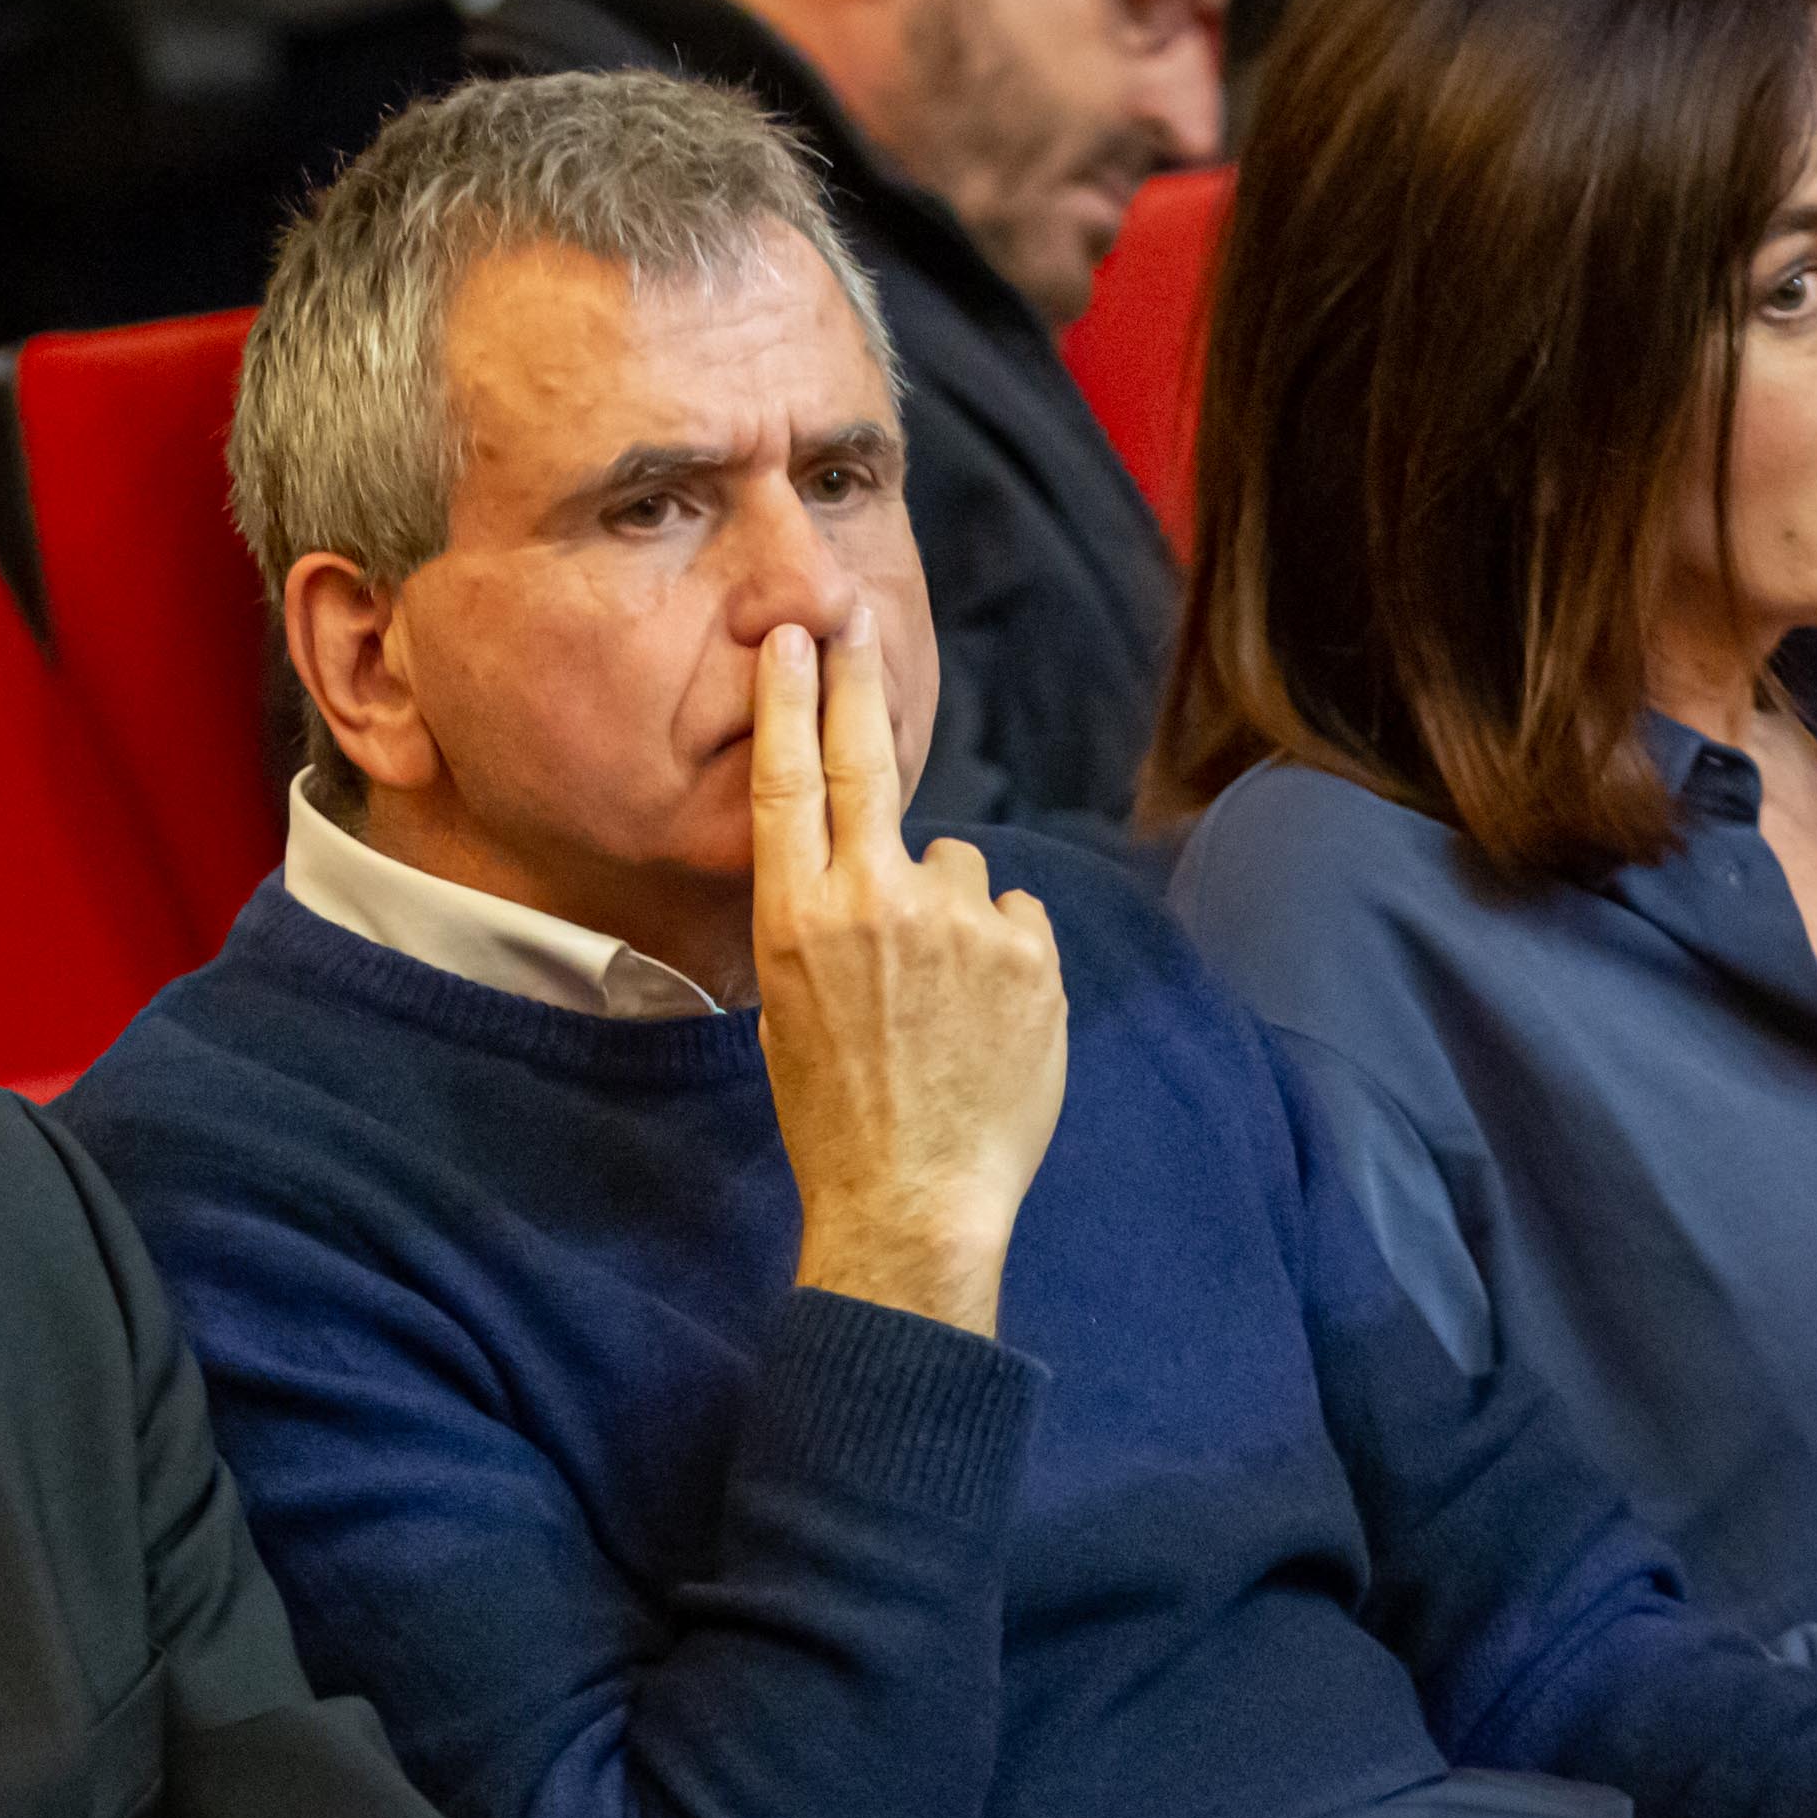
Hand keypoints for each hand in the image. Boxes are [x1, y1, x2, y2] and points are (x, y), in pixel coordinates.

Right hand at [750, 607, 1067, 1336]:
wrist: (914, 1200)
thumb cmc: (837, 1113)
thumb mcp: (787, 1008)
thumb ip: (821, 917)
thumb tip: (865, 860)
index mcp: (797, 919)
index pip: (787, 781)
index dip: (789, 700)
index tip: (792, 638)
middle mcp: (872, 902)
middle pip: (864, 762)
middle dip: (852, 682)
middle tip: (849, 617)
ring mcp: (957, 923)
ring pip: (958, 864)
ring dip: (952, 909)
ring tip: (939, 1001)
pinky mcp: (1029, 952)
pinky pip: (1014, 914)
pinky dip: (1004, 951)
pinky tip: (984, 1017)